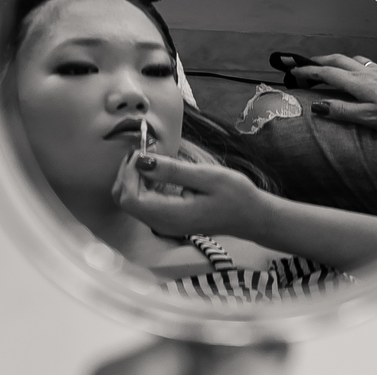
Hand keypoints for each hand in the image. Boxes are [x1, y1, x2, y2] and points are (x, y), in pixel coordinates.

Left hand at [111, 151, 265, 239]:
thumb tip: (141, 161)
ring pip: (130, 200)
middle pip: (123, 199)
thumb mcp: (206, 176)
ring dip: (133, 176)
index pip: (129, 197)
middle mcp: (161, 224)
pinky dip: (142, 183)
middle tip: (144, 151)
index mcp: (170, 216)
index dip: (129, 172)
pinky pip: (142, 202)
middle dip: (127, 172)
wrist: (252, 217)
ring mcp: (163, 224)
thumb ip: (172, 170)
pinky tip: (157, 169)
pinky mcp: (166, 219)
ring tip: (152, 157)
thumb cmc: (235, 195)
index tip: (143, 152)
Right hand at [291, 54, 376, 133]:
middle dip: (318, 61)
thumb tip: (317, 105)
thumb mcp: (371, 118)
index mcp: (358, 84)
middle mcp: (367, 73)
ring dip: (335, 60)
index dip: (308, 71)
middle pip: (337, 60)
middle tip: (303, 64)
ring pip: (352, 59)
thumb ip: (343, 111)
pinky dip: (352, 63)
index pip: (327, 74)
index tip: (293, 71)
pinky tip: (359, 71)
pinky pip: (365, 63)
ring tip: (327, 65)